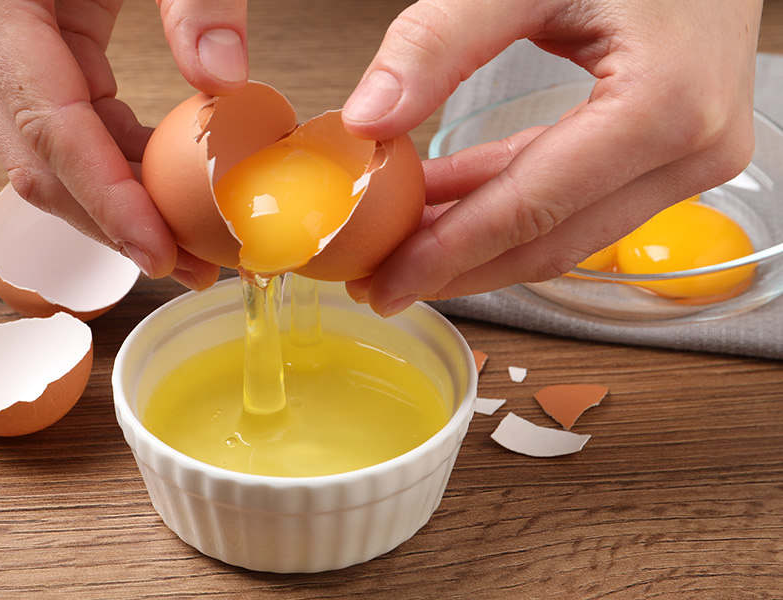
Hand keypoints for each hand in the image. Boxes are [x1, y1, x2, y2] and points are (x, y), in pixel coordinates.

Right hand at [0, 0, 246, 289]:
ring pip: (47, 164)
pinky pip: (63, 135)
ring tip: (191, 248)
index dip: (112, 205)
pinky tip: (165, 198)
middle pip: (42, 167)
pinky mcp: (16, 62)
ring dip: (118, 212)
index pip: (54, 133)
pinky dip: (114, 171)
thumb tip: (225, 84)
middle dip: (118, 226)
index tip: (165, 255)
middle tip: (193, 267)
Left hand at [342, 0, 762, 316]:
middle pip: (551, 243)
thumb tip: (370, 118)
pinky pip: (578, 200)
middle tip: (385, 281)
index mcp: (665, 105)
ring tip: (405, 242)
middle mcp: (691, 149)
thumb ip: (440, 41)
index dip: (451, 253)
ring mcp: (689, 158)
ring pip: (564, 232)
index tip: (390, 280)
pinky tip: (449, 200)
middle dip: (459, 267)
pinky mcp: (672, 154)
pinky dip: (510, 204)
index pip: (532, 210)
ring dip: (479, 241)